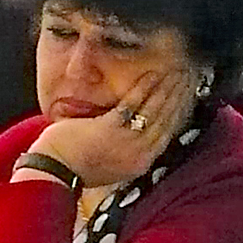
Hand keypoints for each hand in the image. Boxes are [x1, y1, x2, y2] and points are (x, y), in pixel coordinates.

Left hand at [25, 63, 199, 189]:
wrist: (53, 171)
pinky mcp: (109, 130)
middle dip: (180, 94)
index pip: (169, 131)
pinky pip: (132, 104)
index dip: (181, 109)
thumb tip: (141, 124)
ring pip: (155, 110)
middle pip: (167, 119)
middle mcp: (139, 154)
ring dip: (168, 87)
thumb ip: (130, 144)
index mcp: (141, 163)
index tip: (189, 92)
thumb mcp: (113, 159)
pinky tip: (154, 74)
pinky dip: (145, 88)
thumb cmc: (77, 164)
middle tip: (190, 75)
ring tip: (177, 71)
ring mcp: (125, 143)